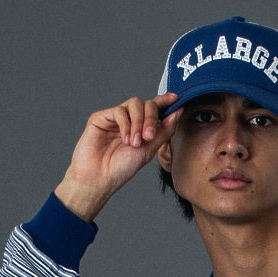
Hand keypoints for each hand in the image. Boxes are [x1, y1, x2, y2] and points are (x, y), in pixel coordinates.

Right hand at [54, 90, 179, 219]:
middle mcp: (129, 121)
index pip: (154, 109)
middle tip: (149, 136)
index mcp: (141, 128)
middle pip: (146, 104)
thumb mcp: (149, 150)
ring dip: (139, 122)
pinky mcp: (101, 117)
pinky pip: (120, 111)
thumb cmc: (121, 169)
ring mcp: (115, 118)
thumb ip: (164, 130)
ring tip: (135, 142)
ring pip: (134, 104)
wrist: (99, 178)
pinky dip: (126, 124)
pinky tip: (125, 140)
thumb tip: (178, 111)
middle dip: (151, 118)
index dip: (164, 101)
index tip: (175, 98)